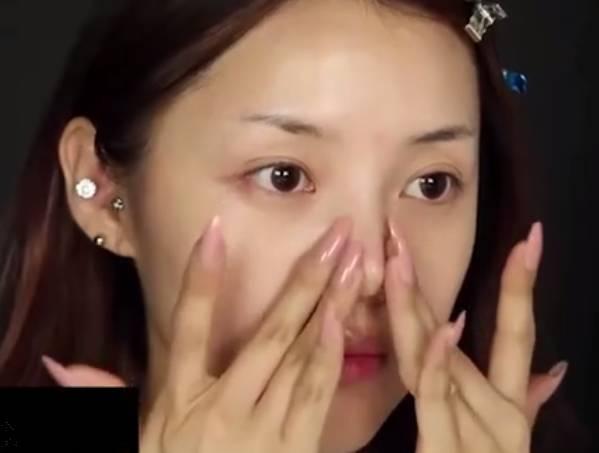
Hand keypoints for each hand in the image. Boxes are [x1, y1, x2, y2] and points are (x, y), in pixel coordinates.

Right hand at [42, 217, 363, 452]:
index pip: (188, 328)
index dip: (201, 280)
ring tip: (349, 261)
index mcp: (180, 401)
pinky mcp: (295, 448)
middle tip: (333, 235)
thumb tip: (57, 365)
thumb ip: (104, 396)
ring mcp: (263, 428)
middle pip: (268, 333)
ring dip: (328, 304)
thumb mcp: (135, 440)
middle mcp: (224, 408)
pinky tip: (342, 318)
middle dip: (303, 279)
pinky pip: (315, 394)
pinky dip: (329, 354)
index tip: (215, 233)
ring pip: (300, 355)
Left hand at [385, 223, 567, 452]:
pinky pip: (439, 406)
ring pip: (439, 361)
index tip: (530, 239)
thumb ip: (531, 404)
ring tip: (397, 259)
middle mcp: (499, 416)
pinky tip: (444, 330)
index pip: (517, 336)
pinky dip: (441, 366)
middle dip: (426, 283)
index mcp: (507, 410)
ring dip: (416, 309)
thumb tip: (554, 373)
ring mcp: (481, 436)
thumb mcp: (508, 441)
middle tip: (398, 231)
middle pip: (455, 338)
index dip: (522, 288)